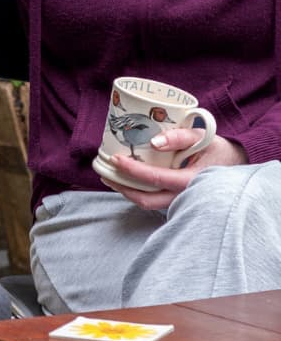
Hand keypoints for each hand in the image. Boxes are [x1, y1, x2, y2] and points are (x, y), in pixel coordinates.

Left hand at [105, 131, 246, 211]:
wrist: (235, 164)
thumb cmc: (218, 149)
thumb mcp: (202, 137)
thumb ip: (179, 137)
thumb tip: (153, 141)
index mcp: (189, 181)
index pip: (154, 179)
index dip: (131, 171)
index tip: (114, 159)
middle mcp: (184, 196)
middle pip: (146, 200)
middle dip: (122, 187)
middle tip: (104, 172)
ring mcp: (181, 201)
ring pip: (149, 203)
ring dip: (127, 192)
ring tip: (110, 176)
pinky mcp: (178, 200)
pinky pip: (155, 200)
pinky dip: (138, 192)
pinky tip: (127, 180)